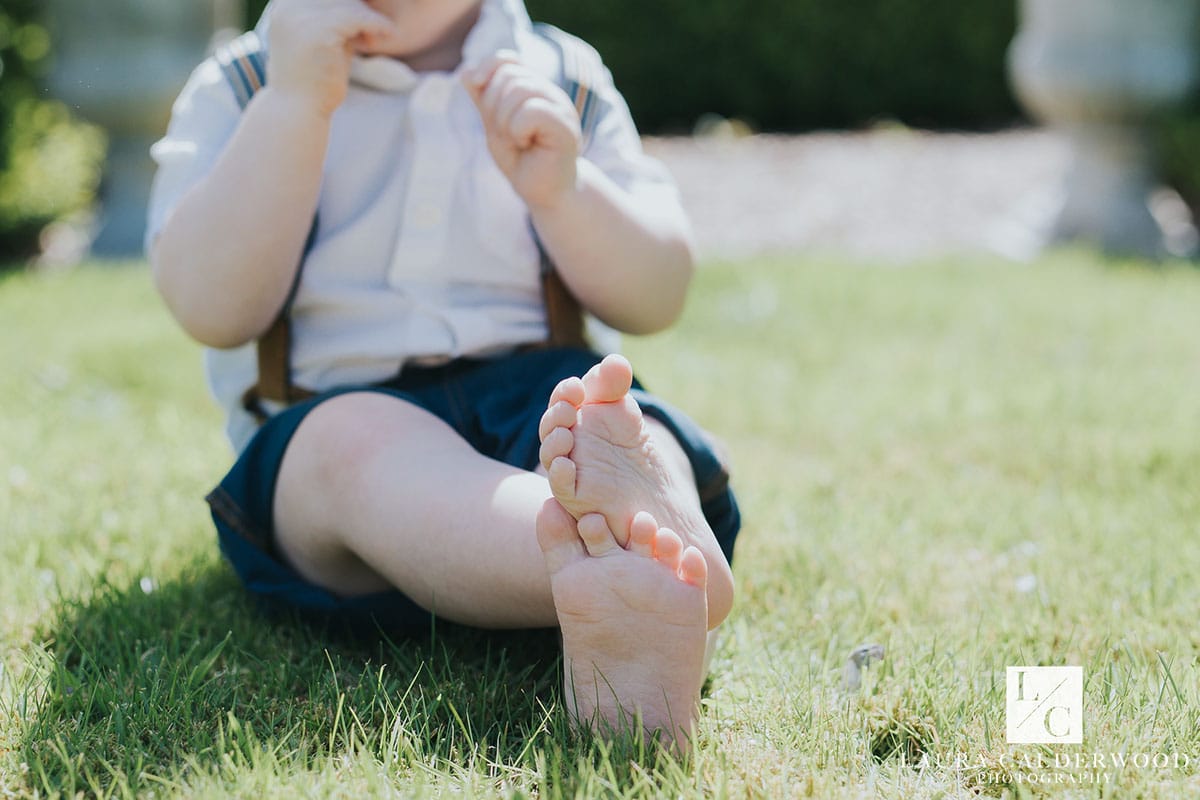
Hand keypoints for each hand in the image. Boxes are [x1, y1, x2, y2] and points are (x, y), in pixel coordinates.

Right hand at [265, 0, 393, 117]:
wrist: (298, 111)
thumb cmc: (312, 82)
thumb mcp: (323, 42)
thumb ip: (337, 22)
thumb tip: (362, 4)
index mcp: (284, 6)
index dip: (350, 5)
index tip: (365, 25)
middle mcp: (288, 6)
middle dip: (360, 10)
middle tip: (373, 33)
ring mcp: (301, 17)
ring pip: (349, 4)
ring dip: (370, 19)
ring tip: (379, 37)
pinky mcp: (319, 31)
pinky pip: (357, 18)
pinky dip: (377, 24)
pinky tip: (391, 34)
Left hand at [463, 52, 581, 209]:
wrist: (543, 194)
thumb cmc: (522, 162)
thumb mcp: (495, 127)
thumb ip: (484, 101)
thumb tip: (465, 72)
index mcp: (535, 89)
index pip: (509, 60)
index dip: (488, 67)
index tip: (475, 85)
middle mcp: (551, 94)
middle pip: (509, 75)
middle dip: (493, 105)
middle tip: (504, 133)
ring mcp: (561, 108)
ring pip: (519, 89)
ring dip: (504, 120)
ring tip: (516, 141)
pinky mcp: (565, 127)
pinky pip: (531, 111)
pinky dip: (517, 129)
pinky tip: (525, 144)